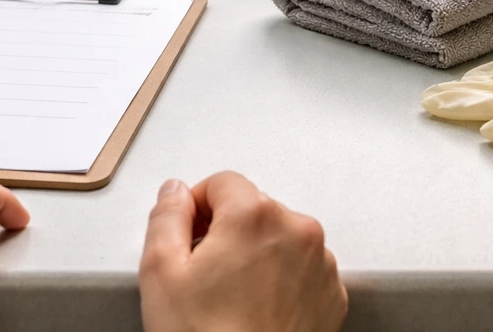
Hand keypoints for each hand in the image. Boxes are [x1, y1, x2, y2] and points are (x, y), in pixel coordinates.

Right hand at [139, 171, 347, 331]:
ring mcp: (320, 264)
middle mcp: (297, 231)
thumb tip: (174, 193)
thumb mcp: (161, 272)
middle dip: (226, 232)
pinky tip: (257, 310)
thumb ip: (166, 217)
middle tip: (205, 275)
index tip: (188, 235)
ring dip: (256, 255)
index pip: (221, 182)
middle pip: (252, 209)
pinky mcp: (332, 294)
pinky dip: (281, 280)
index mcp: (255, 215)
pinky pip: (301, 268)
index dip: (196, 208)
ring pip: (279, 238)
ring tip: (232, 298)